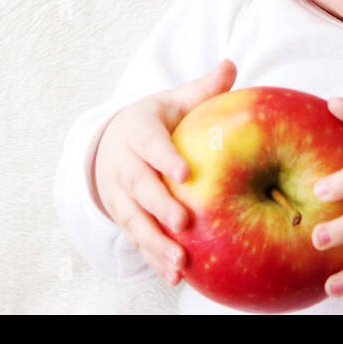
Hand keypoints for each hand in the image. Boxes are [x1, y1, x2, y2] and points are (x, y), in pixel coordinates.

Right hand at [92, 58, 237, 286]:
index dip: (164, 158)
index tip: (185, 174)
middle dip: (159, 207)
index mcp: (137, 131)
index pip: (149, 144)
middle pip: (139, 188)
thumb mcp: (173, 101)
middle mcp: (123, 165)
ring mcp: (120, 196)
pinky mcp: (124, 218)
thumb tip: (231, 64)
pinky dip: (153, 261)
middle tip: (184, 222)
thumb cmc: (154, 121)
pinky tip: (175, 279)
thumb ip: (202, 89)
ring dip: (155, 243)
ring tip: (180, 262)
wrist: (110, 143)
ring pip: (135, 221)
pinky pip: (137, 242)